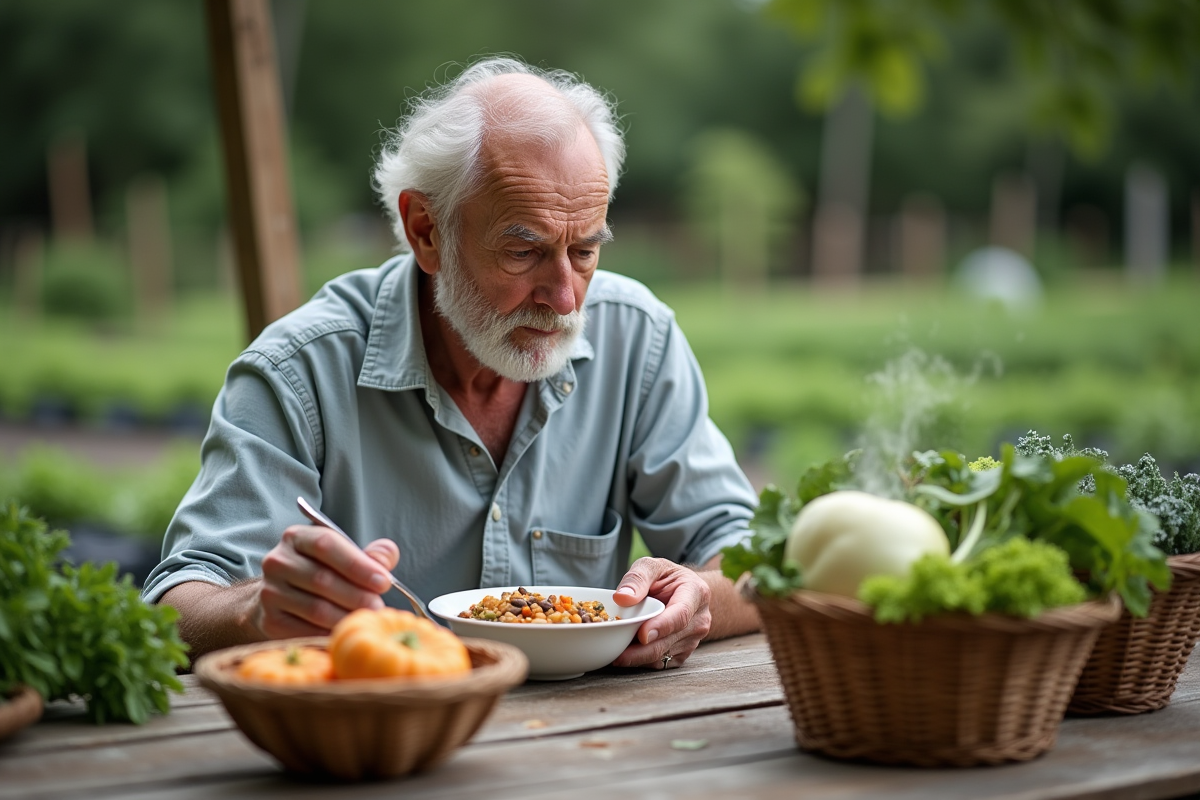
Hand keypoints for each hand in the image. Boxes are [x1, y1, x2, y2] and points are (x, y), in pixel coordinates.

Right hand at [253, 525, 398, 638]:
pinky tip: (347, 633)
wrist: (282, 598)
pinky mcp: (270, 620)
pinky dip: (329, 634)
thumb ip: (370, 555)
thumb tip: (387, 554)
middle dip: (357, 595)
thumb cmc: (322, 572)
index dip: (357, 564)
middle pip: (322, 579)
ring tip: (367, 620)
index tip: (383, 581)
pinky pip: (305, 631)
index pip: (326, 544)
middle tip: (379, 607)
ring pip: (315, 608)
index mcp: (297, 537)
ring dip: (346, 617)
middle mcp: (278, 561)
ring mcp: (269, 592)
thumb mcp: (344, 556)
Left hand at [609, 557, 711, 669]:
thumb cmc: (666, 578)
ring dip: (639, 657)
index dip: (661, 626)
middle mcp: (699, 619)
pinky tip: (627, 654)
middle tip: (616, 654)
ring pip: (664, 655)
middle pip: (669, 640)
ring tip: (616, 652)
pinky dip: (643, 661)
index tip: (642, 635)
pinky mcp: (684, 653)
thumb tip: (622, 598)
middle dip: (642, 650)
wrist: (683, 591)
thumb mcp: (651, 566)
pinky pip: (662, 663)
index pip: (681, 614)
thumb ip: (637, 578)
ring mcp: (694, 639)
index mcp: (696, 593)